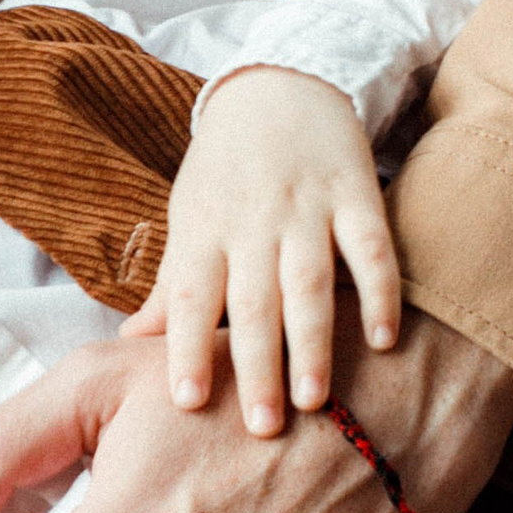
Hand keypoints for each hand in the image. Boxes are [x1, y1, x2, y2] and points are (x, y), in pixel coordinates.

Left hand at [120, 68, 400, 435]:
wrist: (279, 85)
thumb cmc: (224, 171)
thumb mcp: (186, 219)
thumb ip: (169, 287)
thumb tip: (127, 347)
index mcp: (203, 233)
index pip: (189, 297)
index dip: (185, 348)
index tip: (187, 402)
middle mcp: (251, 223)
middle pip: (251, 302)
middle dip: (256, 365)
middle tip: (262, 427)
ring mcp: (306, 209)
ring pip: (309, 282)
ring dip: (312, 343)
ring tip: (314, 399)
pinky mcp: (357, 194)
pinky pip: (371, 248)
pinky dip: (379, 292)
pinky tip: (385, 339)